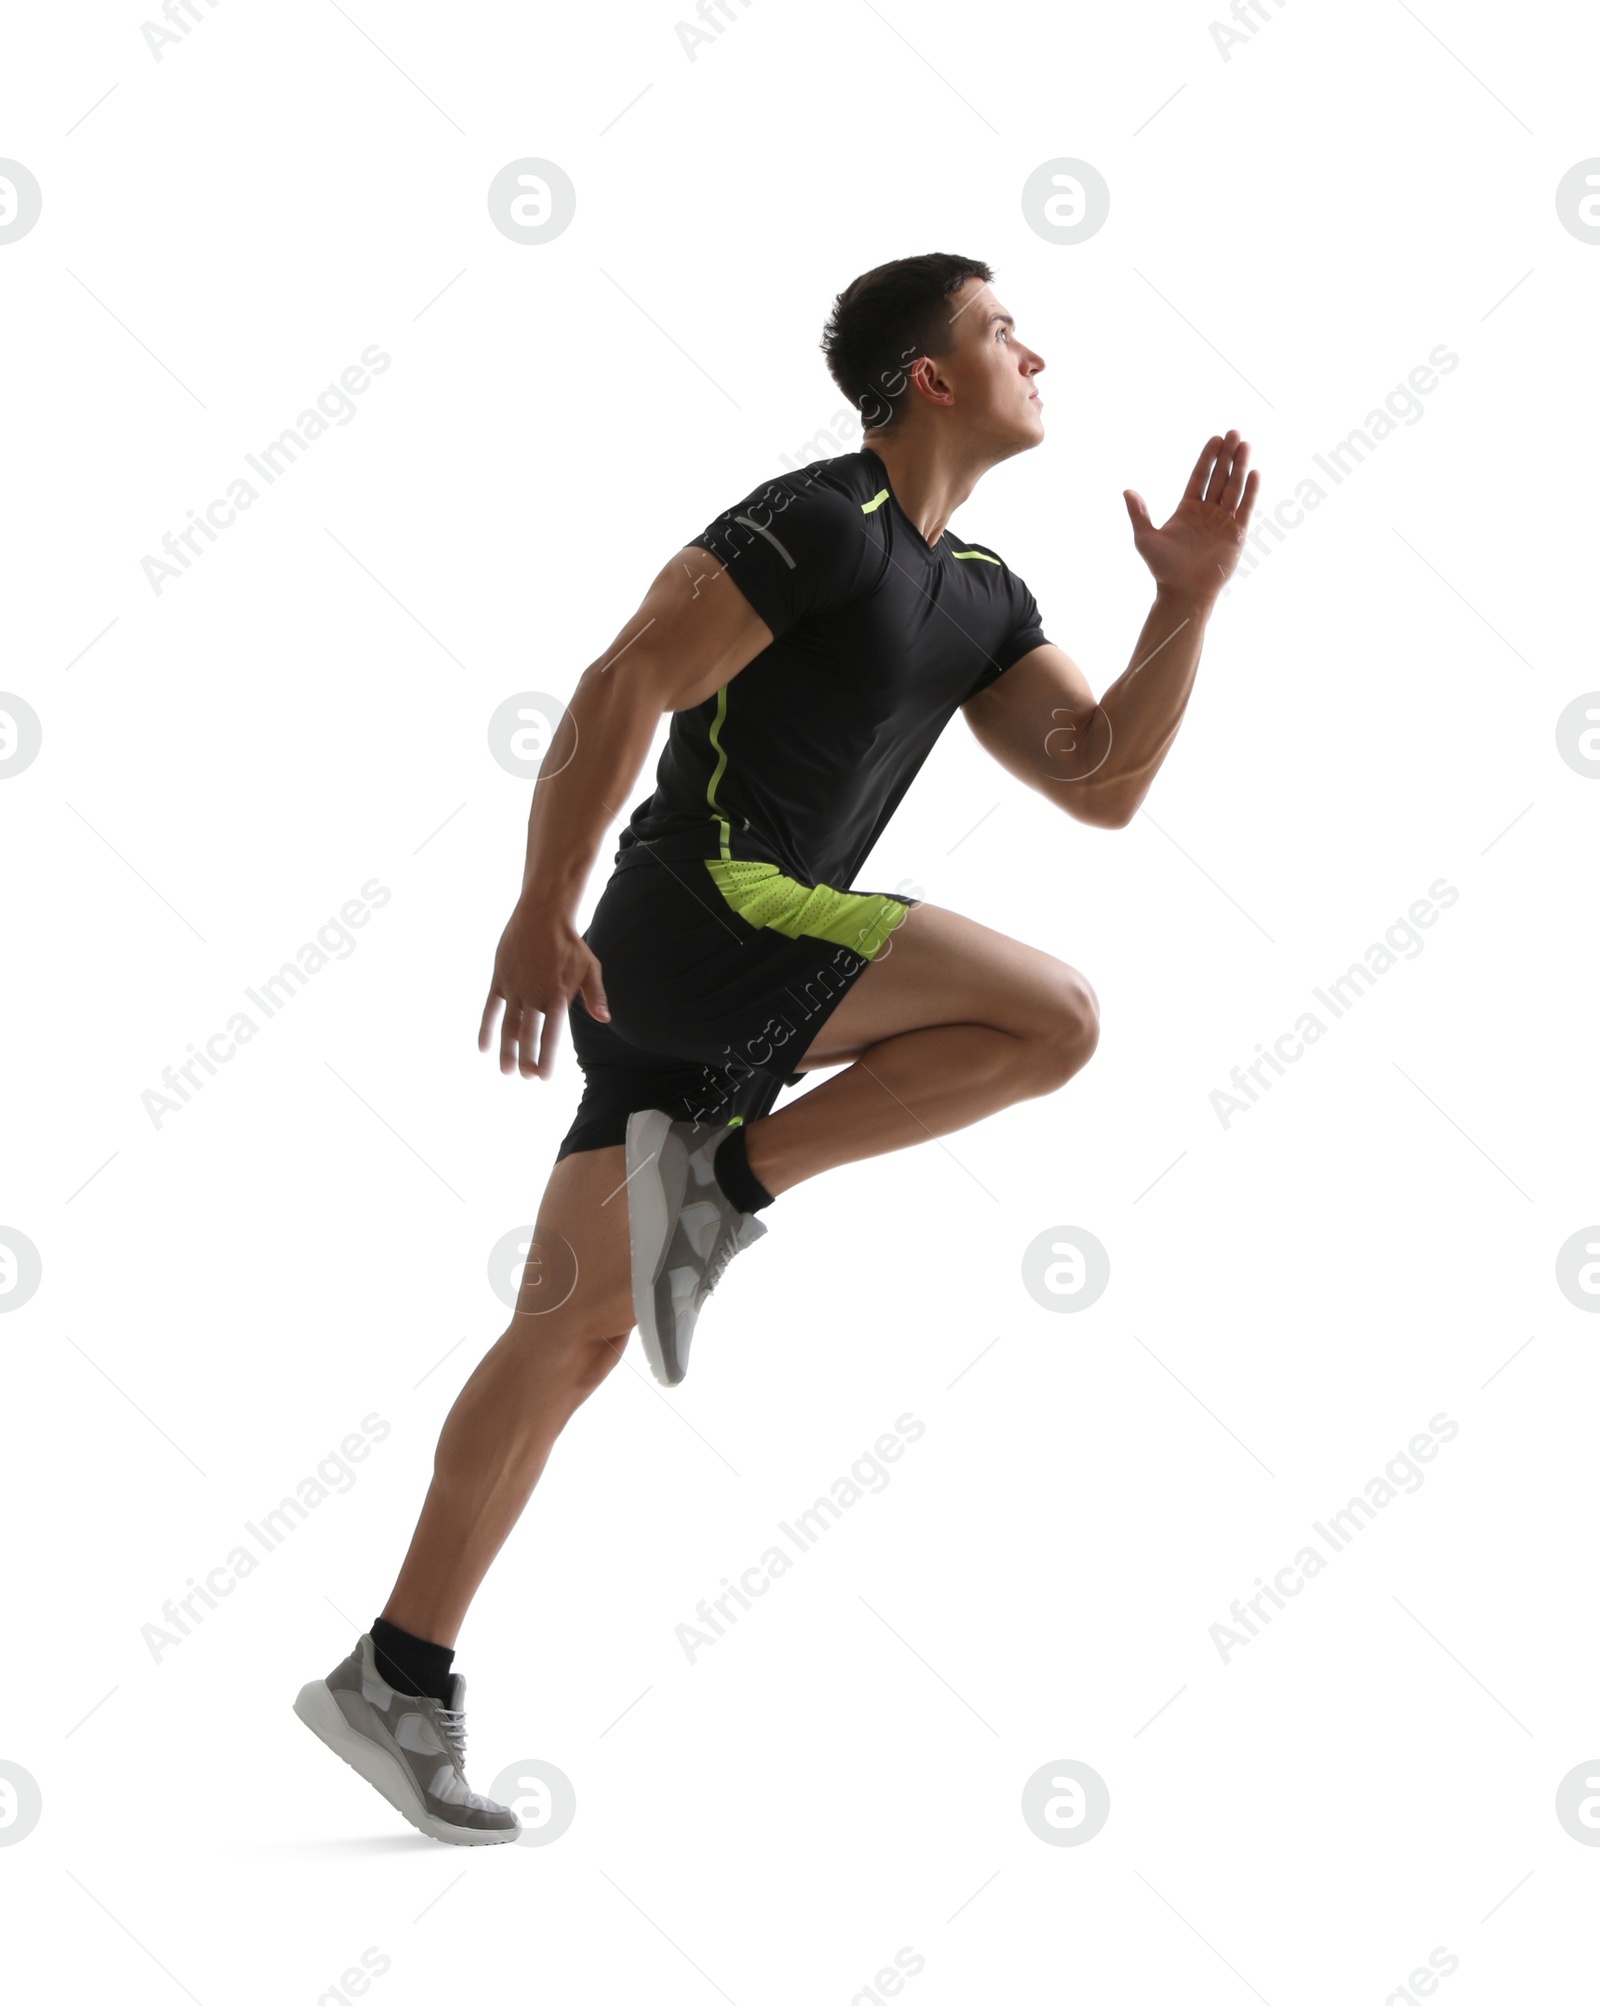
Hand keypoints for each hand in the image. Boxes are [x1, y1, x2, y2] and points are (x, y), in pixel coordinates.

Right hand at [477, 897, 609, 1079]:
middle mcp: (534, 994)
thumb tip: (604, 1019)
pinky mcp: (500, 979)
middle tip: (526, 1078)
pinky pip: (490, 1008)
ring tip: (506, 1072)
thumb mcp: (590, 967)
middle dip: (526, 1059)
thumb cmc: (569, 943)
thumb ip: (596, 995)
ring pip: (508, 1026)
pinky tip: (483, 1048)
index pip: (552, 1034)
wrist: (542, 915)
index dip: (546, 1057)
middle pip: (528, 1034)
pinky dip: (486, 1028)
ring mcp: (515, 988)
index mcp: (558, 995)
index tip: (543, 1077)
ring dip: (506, 1050)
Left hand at [1123, 430, 1260, 604]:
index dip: (1208, 458)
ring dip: (1240, 467)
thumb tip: (1126, 491)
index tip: (1215, 438)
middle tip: (1234, 433)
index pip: (1200, 477)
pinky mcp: (1236, 534)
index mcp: (1187, 509)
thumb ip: (1139, 514)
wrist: (1183, 592)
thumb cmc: (1162, 568)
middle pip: (1219, 477)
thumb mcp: (1145, 538)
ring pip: (1233, 488)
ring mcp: (1222, 522)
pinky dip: (1250, 491)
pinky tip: (1253, 472)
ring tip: (1245, 444)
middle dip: (1227, 455)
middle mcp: (1206, 513)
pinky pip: (1244, 508)